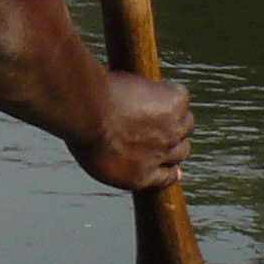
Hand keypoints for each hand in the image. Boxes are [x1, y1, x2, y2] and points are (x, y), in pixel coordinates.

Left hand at [69, 72, 193, 191]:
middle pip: (182, 150)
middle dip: (171, 138)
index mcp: (140, 177)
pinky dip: (168, 90)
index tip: (171, 161)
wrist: (84, 110)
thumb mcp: (91, 153)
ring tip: (150, 102)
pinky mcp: (176, 105)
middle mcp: (162, 157)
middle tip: (155, 121)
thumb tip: (119, 150)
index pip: (168, 176)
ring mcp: (172, 132)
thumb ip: (110, 158)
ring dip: (173, 115)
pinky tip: (148, 86)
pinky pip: (181, 96)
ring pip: (186, 123)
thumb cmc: (77, 127)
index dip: (170, 166)